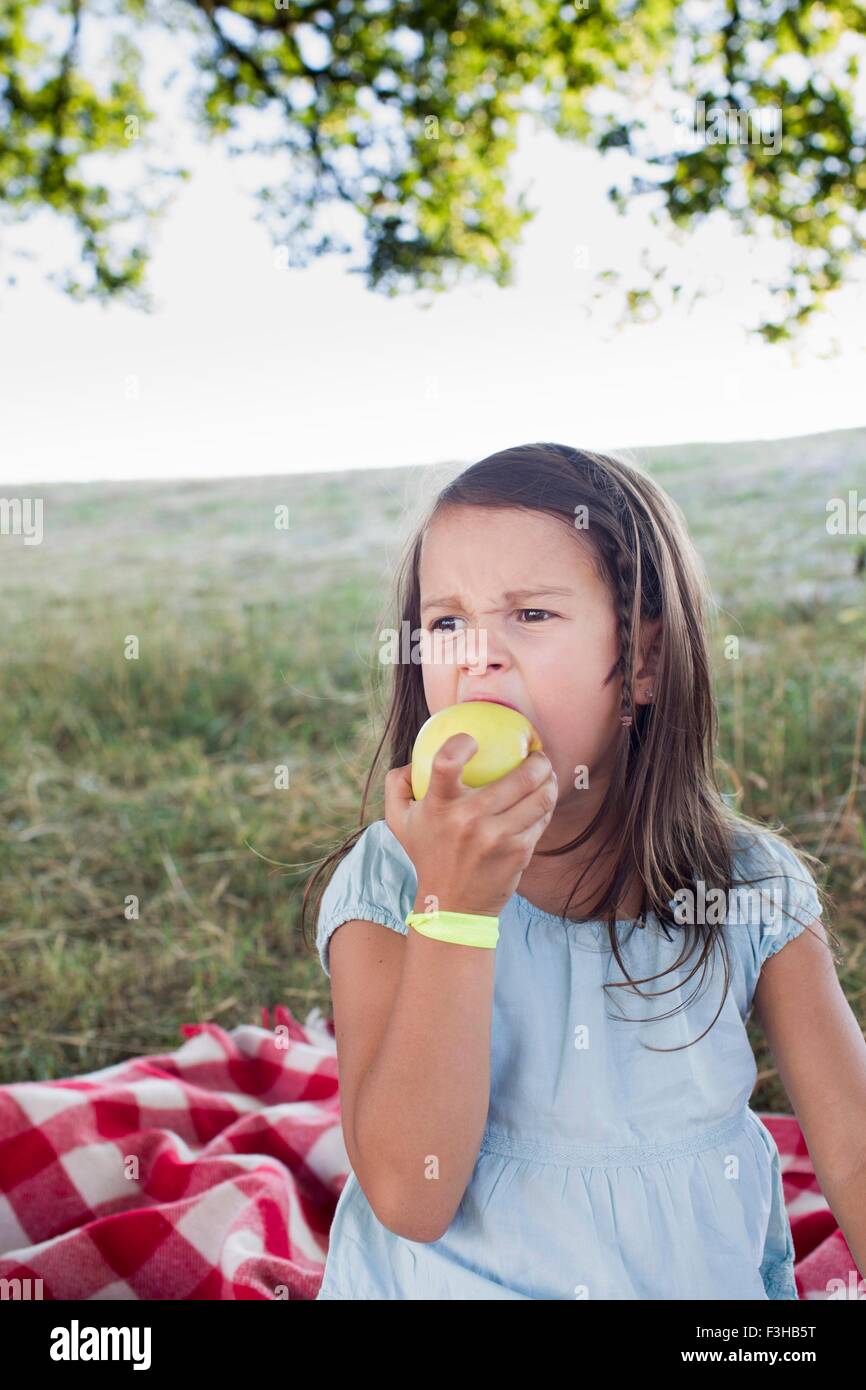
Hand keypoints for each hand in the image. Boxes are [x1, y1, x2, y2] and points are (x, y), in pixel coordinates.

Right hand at [385, 734, 557, 918]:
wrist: (451, 905)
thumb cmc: (428, 853)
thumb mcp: (399, 821)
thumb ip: (397, 784)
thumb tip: (411, 759)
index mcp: (439, 806)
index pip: (447, 763)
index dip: (462, 743)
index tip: (473, 740)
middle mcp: (469, 820)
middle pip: (518, 778)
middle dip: (536, 760)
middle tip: (536, 754)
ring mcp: (497, 837)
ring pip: (540, 797)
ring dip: (549, 779)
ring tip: (546, 774)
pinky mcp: (519, 852)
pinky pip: (542, 818)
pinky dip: (546, 804)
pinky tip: (543, 798)